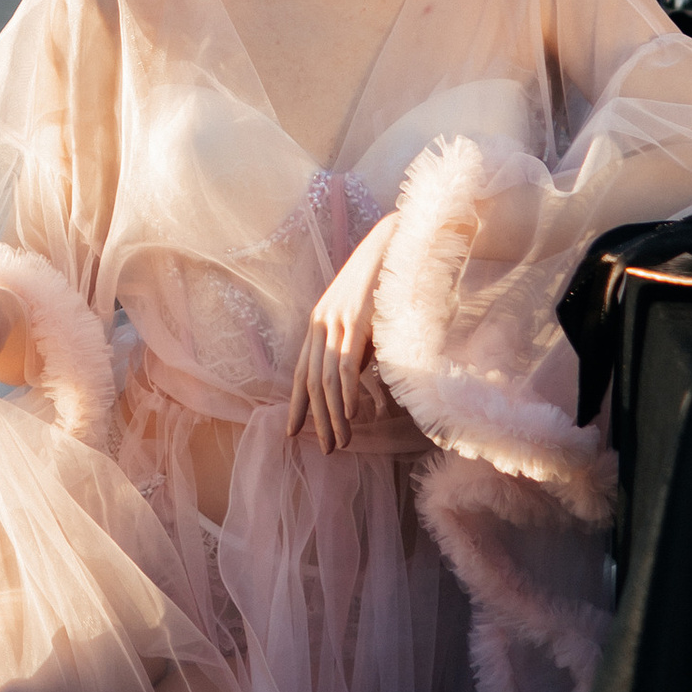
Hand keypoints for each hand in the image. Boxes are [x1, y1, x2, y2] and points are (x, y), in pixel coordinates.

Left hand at [289, 213, 397, 454]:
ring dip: (334, 416)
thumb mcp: (364, 320)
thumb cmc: (387, 283)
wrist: (398, 242)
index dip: (295, 405)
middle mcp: (320, 321)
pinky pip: (346, 364)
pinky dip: (347, 394)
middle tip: (325, 449)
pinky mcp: (355, 319)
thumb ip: (354, 348)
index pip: (300, 372)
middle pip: (311, 382)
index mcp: (318, 322)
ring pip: (327, 379)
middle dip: (317, 420)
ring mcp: (336, 319)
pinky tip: (351, 416)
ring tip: (341, 442)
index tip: (292, 432)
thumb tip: (352, 383)